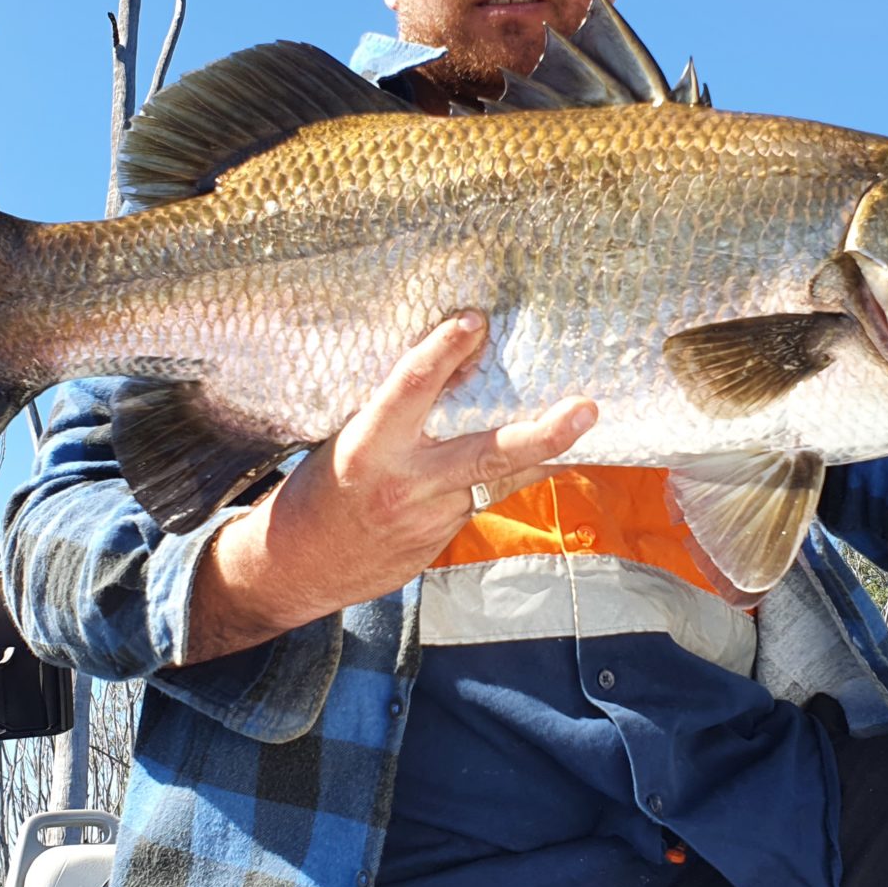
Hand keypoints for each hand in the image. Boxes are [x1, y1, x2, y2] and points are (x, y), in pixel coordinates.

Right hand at [185, 311, 596, 660]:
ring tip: (588, 422)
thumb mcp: (347, 439)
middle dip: (542, 433)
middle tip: (585, 410)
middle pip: (487, 451)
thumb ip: (401, 411)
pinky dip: (517, 474)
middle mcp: (407, 483)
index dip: (443, 351)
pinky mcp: (444, 539)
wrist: (299, 567)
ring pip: (503, 477)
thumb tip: (460, 362)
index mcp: (369, 447)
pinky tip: (550, 456)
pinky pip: (488, 496)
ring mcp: (432, 517)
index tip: (474, 320)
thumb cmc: (321, 489)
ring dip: (548, 453)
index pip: (411, 388)